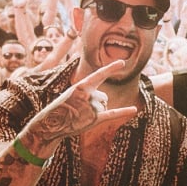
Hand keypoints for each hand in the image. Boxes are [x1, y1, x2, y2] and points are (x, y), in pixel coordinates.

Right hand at [21, 59, 139, 152]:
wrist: (52, 123)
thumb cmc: (63, 107)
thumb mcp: (73, 94)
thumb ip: (90, 93)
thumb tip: (106, 100)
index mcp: (81, 86)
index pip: (99, 75)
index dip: (111, 68)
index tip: (123, 62)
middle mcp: (88, 95)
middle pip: (104, 97)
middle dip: (97, 104)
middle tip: (82, 111)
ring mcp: (91, 107)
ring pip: (104, 106)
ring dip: (97, 112)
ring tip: (82, 116)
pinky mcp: (95, 119)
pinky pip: (113, 113)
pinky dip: (124, 111)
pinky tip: (134, 110)